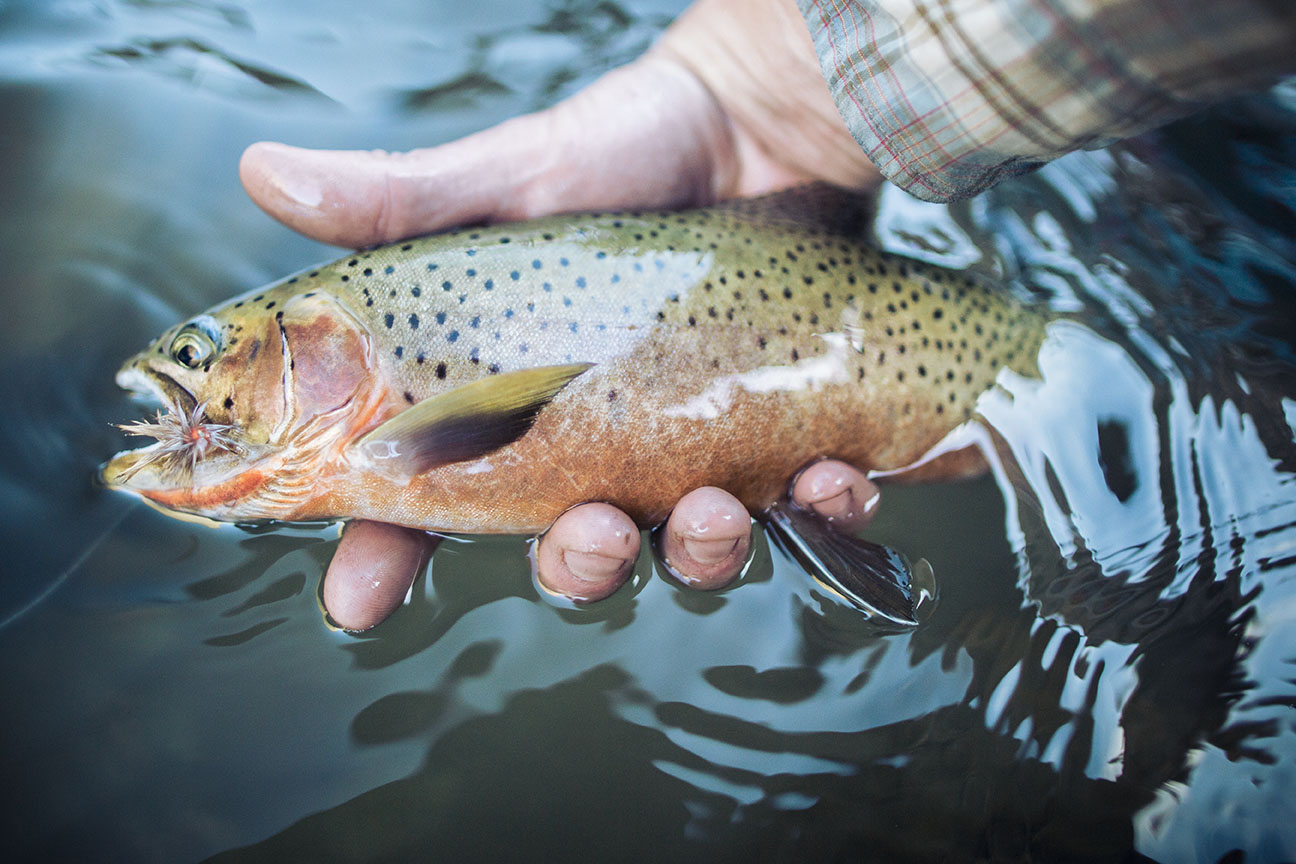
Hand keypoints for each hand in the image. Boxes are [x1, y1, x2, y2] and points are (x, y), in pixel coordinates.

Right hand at [242, 0, 883, 628]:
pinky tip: (834, 478)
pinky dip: (823, 509)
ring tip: (716, 508)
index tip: (355, 599)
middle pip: (568, 549)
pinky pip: (805, 505)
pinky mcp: (782, 428)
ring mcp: (692, 441)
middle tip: (591, 531)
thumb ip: (402, 199)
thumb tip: (260, 174)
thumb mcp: (509, 176)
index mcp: (512, 400)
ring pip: (685, 547)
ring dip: (698, 553)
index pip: (426, 500)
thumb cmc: (626, 149)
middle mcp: (596, 437)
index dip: (382, 558)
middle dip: (577, 565)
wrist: (760, 121)